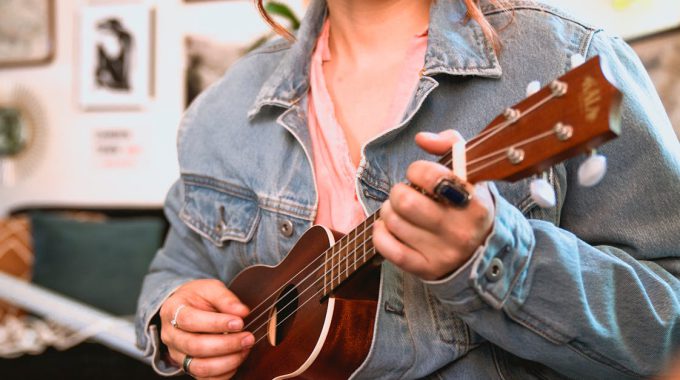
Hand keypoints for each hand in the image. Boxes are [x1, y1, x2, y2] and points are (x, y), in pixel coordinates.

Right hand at [159, 279, 253, 378]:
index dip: (216, 323)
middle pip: (195, 346)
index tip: (240, 322)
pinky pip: (204, 379)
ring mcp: (177, 354)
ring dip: (227, 361)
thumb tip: (242, 312)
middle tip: (248, 338)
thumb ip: (225, 298)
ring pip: (199, 367)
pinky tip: (237, 360)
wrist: (186, 308)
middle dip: (226, 344)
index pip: (190, 320)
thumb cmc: (199, 298)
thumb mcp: (210, 288)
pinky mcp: (187, 367)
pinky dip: (224, 374)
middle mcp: (170, 335)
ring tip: (245, 349)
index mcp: (172, 311)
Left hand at [372, 130, 494, 280]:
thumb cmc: (468, 202)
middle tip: (405, 195)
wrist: (483, 249)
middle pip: (405, 202)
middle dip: (398, 193)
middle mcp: (460, 230)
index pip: (430, 176)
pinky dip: (380, 234)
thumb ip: (450, 144)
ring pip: (393, 223)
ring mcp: (443, 253)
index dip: (416, 170)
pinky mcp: (427, 269)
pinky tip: (388, 228)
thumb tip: (421, 138)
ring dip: (389, 212)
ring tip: (401, 211)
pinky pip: (388, 249)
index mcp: (474, 202)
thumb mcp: (470, 171)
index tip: (418, 175)